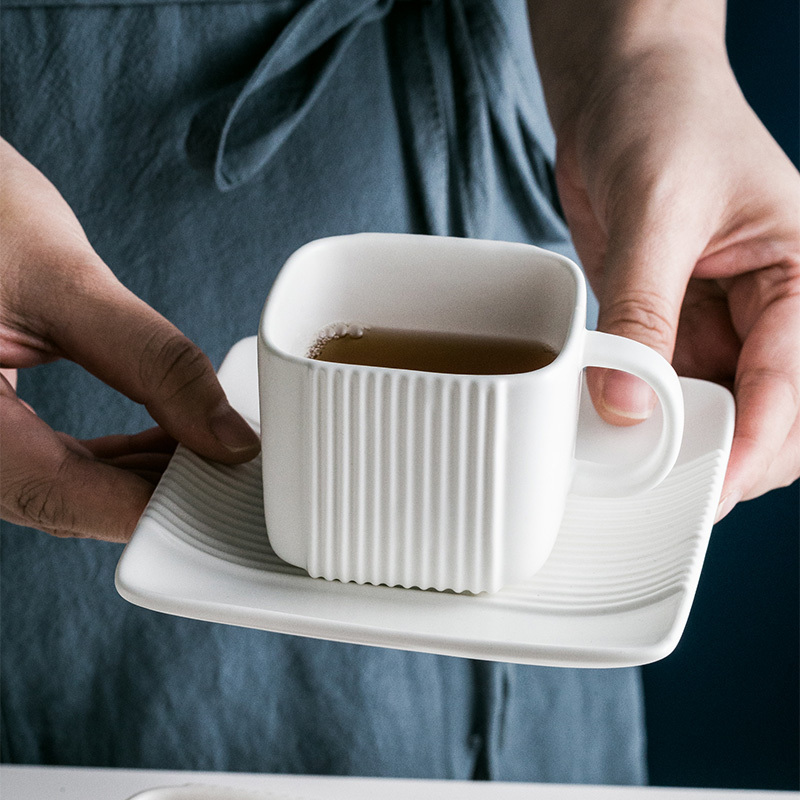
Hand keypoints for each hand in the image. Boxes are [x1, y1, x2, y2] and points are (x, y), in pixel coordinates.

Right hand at [0, 139, 259, 541]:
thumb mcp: (65, 280)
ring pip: (57, 487)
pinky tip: (163, 439)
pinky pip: (47, 460)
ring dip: (136, 475)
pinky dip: (109, 456)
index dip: (147, 505)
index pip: (55, 494)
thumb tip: (227, 435)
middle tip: (228, 469)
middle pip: (61, 500)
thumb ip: (153, 361)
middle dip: (153, 490)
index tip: (221, 495)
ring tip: (206, 448)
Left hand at [530, 5, 799, 518]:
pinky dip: (643, 417)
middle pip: (770, 414)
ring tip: (636, 471)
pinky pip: (663, 388)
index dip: (756, 444)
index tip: (711, 489)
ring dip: (682, 445)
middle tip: (670, 493)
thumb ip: (642, 309)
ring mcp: (716, 322)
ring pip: (716, 411)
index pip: (794, 380)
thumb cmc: (663, 116)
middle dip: (728, 458)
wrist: (620, 92)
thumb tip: (625, 403)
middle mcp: (767, 309)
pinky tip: (614, 432)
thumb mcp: (659, 210)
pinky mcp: (666, 326)